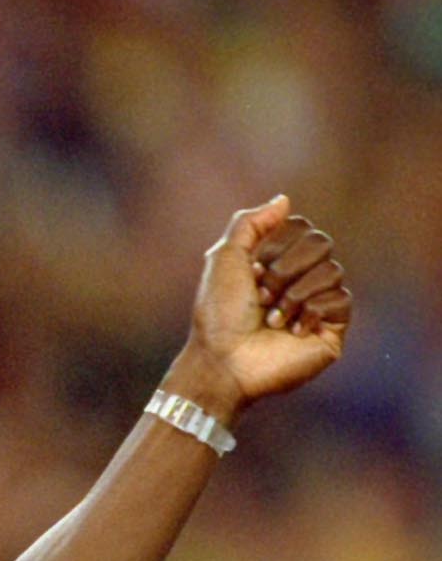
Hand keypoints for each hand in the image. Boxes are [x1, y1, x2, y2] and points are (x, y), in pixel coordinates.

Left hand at [188, 195, 351, 407]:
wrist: (223, 360)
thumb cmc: (218, 314)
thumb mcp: (224, 258)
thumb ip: (250, 223)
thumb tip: (284, 200)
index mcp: (275, 261)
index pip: (302, 228)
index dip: (279, 243)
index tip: (253, 268)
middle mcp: (299, 279)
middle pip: (321, 243)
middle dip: (285, 268)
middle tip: (261, 295)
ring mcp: (318, 304)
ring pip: (333, 270)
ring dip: (294, 293)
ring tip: (271, 318)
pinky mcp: (332, 329)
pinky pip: (341, 299)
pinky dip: (312, 311)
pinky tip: (293, 330)